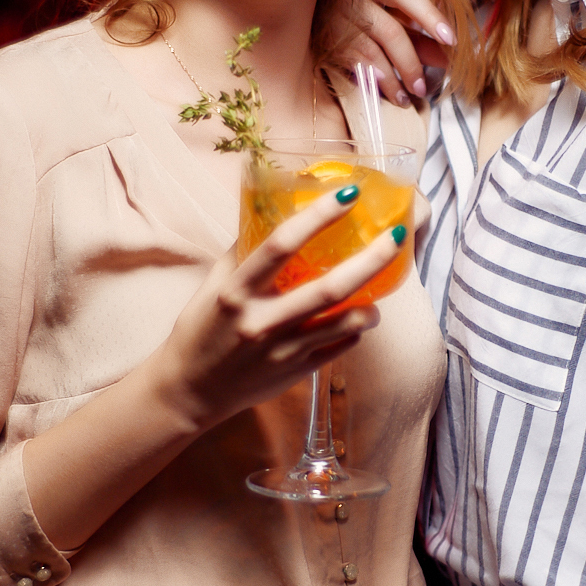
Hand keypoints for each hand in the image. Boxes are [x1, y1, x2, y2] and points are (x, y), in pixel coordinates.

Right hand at [160, 185, 396, 433]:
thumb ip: (242, 253)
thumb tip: (272, 216)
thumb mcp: (212, 286)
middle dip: (370, 259)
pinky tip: (357, 319)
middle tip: (396, 237)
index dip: (319, 216)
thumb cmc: (200, 332)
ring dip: (371, 306)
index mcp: (236, 291)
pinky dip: (355, 330)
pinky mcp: (296, 373)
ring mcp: (282, 350)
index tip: (349, 194)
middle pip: (329, 287)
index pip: (281, 244)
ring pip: (344, 323)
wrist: (190, 391)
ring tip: (379, 293)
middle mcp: (261, 320)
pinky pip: (340, 347)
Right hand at [335, 0, 454, 106]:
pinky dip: (368, 80)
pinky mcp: (319, 39)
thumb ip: (408, 26)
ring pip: (370, 52)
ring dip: (391, 79)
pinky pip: (349, 64)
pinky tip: (381, 92)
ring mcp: (332, 18)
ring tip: (405, 99)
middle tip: (422, 86)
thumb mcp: (374, 3)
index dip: (430, 15)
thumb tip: (443, 54)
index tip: (451, 40)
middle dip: (410, 62)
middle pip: (389, 31)